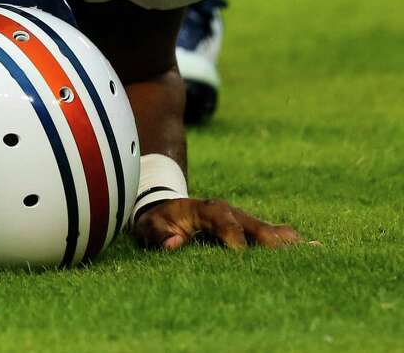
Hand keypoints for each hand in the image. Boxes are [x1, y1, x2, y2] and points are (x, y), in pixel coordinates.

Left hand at [134, 197, 300, 249]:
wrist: (167, 210)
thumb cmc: (158, 221)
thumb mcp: (149, 226)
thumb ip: (158, 234)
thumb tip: (174, 243)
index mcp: (206, 208)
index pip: (223, 220)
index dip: (233, 235)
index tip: (240, 254)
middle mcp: (230, 212)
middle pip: (253, 224)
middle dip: (269, 239)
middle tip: (288, 255)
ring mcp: (242, 221)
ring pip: (268, 230)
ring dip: (286, 242)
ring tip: (315, 251)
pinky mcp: (249, 232)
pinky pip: (272, 236)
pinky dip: (290, 243)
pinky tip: (314, 249)